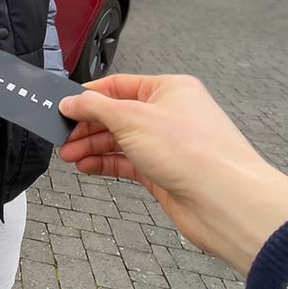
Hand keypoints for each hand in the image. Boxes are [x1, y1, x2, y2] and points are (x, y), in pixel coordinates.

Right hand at [58, 74, 287, 276]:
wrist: (225, 202)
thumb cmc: (193, 152)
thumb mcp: (132, 118)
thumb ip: (95, 107)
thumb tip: (70, 102)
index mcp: (169, 89)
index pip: (118, 85)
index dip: (88, 96)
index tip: (63, 107)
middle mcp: (169, 114)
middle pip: (116, 114)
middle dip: (87, 126)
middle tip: (62, 137)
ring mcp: (167, 145)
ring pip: (119, 140)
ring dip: (92, 147)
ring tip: (70, 156)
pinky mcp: (164, 172)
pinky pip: (126, 163)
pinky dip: (105, 164)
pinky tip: (87, 167)